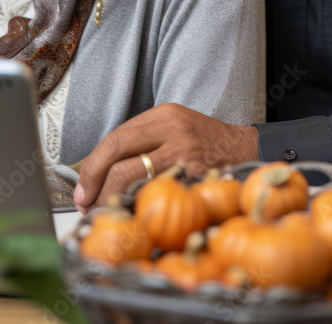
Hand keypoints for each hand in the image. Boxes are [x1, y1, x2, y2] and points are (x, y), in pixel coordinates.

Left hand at [73, 102, 258, 211]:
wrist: (248, 151)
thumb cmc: (207, 143)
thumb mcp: (176, 128)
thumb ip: (146, 140)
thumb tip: (104, 167)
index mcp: (163, 115)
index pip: (115, 138)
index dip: (92, 165)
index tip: (83, 187)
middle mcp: (172, 130)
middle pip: (118, 154)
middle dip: (95, 182)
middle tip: (86, 203)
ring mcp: (184, 154)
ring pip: (133, 177)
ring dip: (112, 199)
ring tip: (105, 212)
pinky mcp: (195, 177)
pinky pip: (158, 194)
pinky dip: (139, 207)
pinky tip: (133, 216)